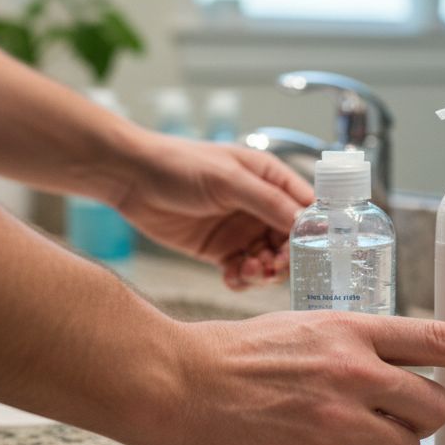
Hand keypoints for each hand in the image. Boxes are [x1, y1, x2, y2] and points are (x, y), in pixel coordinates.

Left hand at [113, 134, 313, 288]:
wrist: (131, 178)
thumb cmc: (180, 165)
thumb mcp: (228, 179)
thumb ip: (267, 201)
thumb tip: (305, 222)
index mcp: (270, 179)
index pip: (306, 209)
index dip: (312, 232)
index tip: (310, 251)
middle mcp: (260, 206)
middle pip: (290, 242)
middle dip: (286, 258)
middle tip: (272, 266)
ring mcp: (241, 230)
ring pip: (268, 261)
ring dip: (264, 272)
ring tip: (247, 271)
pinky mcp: (220, 250)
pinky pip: (243, 271)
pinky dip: (242, 279)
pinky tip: (232, 277)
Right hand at [152, 312, 444, 444]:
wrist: (175, 382)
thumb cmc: (231, 356)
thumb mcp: (302, 329)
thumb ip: (352, 347)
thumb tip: (394, 375)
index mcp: (348, 330)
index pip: (435, 339)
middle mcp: (351, 373)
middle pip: (430, 409)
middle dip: (416, 421)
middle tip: (383, 420)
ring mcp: (334, 421)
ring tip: (338, 442)